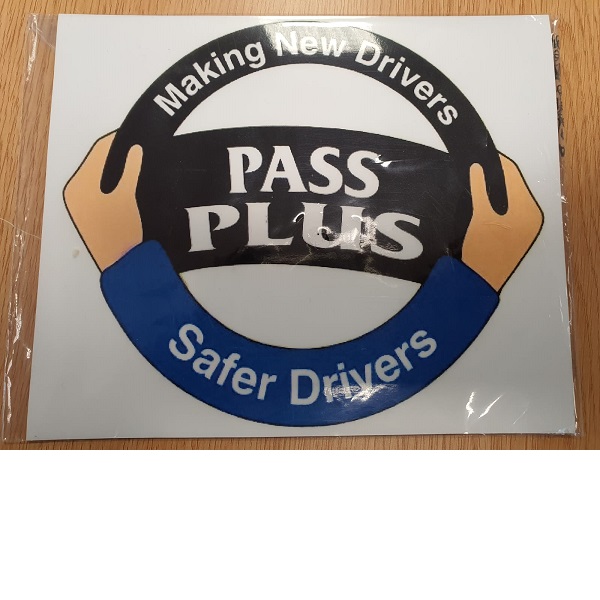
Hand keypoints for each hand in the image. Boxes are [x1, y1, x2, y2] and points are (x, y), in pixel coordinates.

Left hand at [64, 132, 142, 270]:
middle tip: (141, 147)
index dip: (119, 141)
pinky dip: (116, 183)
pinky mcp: (92, 215)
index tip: (137, 133)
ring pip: (102, 177)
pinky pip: (103, 190)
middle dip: (119, 155)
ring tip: (139, 162)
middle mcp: (76, 192)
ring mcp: (83, 205)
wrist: (124, 266)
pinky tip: (131, 182)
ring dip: (118, 169)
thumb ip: (130, 169)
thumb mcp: (127, 197)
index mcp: (79, 185)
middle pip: (99, 164)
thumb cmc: (121, 232)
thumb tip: (135, 148)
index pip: (100, 152)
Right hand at [462, 154, 542, 291]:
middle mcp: (532, 215)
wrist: (477, 284)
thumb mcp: (481, 217)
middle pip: (512, 185)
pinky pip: (507, 208)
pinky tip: (481, 197)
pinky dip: (495, 201)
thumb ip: (480, 189)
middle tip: (474, 164)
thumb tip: (477, 166)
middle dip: (493, 174)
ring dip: (494, 187)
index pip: (512, 175)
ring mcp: (525, 225)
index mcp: (528, 210)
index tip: (479, 151)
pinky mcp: (516, 233)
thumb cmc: (481, 253)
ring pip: (509, 196)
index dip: (495, 161)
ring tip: (475, 177)